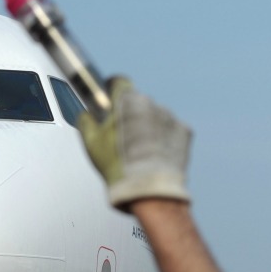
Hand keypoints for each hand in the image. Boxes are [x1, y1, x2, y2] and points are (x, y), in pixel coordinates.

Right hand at [77, 77, 191, 209]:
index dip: (112, 90)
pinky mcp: (184, 131)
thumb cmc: (119, 166)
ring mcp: (169, 116)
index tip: (109, 100)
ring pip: (155, 116)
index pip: (119, 82)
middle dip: (130, 115)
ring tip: (139, 152)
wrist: (148, 190)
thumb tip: (87, 115)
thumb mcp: (90, 142)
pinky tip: (154, 156)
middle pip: (137, 102)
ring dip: (148, 128)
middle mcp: (150, 103)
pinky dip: (164, 139)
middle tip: (121, 137)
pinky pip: (171, 130)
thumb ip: (86, 120)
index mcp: (126, 101)